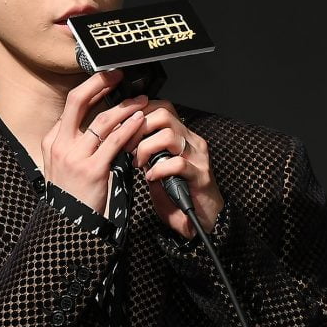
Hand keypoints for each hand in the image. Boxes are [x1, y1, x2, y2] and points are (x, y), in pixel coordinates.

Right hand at [41, 69, 147, 215]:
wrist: (69, 225)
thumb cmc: (71, 195)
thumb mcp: (62, 164)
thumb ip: (74, 142)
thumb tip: (95, 122)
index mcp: (51, 141)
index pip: (71, 105)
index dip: (91, 89)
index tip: (107, 80)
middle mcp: (60, 144)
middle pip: (78, 100)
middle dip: (100, 82)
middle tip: (118, 74)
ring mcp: (75, 156)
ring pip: (102, 120)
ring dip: (125, 106)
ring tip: (140, 101)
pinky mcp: (93, 170)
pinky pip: (115, 141)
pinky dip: (130, 127)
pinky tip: (140, 120)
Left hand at [124, 99, 223, 239]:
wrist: (202, 218)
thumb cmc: (178, 193)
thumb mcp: (157, 167)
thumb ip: (146, 152)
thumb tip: (123, 140)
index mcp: (182, 136)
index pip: (162, 108)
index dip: (140, 113)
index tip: (123, 128)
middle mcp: (192, 141)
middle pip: (164, 115)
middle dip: (139, 128)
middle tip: (127, 147)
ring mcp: (198, 157)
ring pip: (169, 136)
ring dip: (146, 148)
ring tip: (138, 163)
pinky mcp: (201, 175)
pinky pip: (178, 164)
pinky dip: (159, 170)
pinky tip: (151, 178)